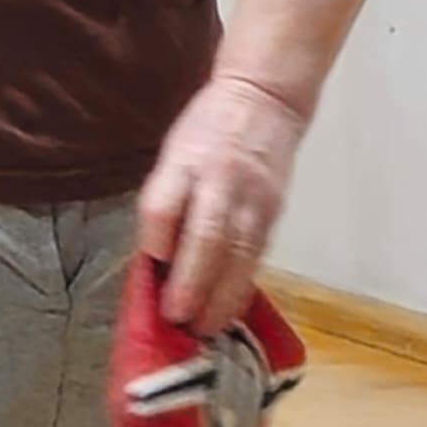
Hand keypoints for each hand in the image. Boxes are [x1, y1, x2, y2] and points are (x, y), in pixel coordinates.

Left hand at [135, 68, 309, 332]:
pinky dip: (243, 285)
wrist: (266, 98)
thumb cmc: (208, 131)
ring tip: (205, 328)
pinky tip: (231, 309)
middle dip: (192, 283)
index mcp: (185, 161)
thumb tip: (156, 258)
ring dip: (221, 295)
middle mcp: (220, 179)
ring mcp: (253, 196)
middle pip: (207, 236)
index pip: (164, 203)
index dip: (157, 238)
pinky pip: (257, 254)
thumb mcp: (174, 153)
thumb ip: (164, 201)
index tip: (151, 268)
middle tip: (178, 320)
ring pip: (238, 253)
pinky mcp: (275, 211)